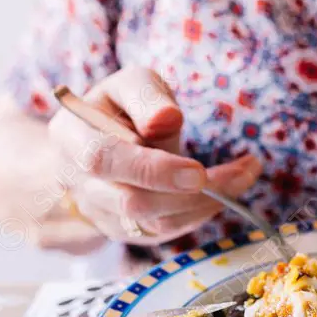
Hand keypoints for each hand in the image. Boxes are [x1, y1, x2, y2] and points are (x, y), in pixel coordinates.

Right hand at [49, 66, 261, 244]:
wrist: (97, 143)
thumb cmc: (118, 108)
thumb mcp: (130, 85)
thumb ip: (146, 96)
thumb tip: (166, 117)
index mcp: (71, 137)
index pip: (104, 160)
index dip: (152, 170)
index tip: (197, 172)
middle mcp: (80, 183)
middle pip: (133, 203)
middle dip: (192, 194)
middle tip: (241, 175)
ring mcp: (102, 213)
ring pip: (156, 224)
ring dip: (208, 204)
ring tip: (244, 175)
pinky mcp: (126, 232)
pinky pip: (168, 231)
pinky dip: (204, 213)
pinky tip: (227, 190)